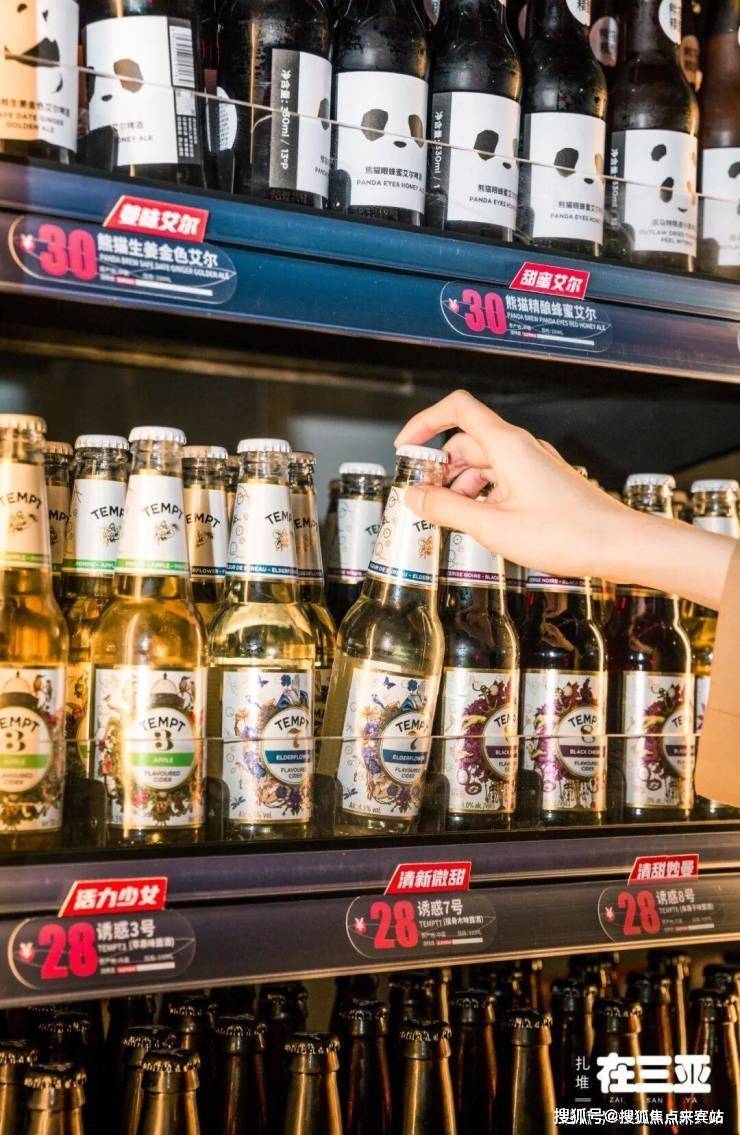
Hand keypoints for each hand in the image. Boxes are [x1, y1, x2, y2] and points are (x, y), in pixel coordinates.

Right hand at [395, 390, 735, 609]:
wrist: (618, 545)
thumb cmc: (567, 534)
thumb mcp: (493, 526)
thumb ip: (447, 509)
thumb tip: (415, 497)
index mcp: (507, 446)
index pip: (457, 409)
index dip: (425, 422)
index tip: (406, 447)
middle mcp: (521, 448)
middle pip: (466, 442)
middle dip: (441, 469)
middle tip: (425, 499)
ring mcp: (534, 465)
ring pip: (484, 464)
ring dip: (461, 486)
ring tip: (452, 518)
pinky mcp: (544, 484)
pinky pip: (503, 479)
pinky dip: (484, 495)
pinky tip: (482, 523)